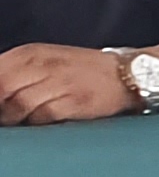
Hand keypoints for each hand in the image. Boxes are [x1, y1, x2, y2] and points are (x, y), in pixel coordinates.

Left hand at [0, 45, 132, 124]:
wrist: (128, 74)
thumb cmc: (81, 71)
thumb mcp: (44, 61)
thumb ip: (13, 74)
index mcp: (30, 53)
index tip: (0, 103)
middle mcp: (43, 64)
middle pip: (1, 89)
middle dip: (0, 107)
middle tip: (6, 116)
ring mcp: (60, 82)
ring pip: (16, 106)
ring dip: (14, 119)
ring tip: (22, 121)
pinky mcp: (74, 101)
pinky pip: (41, 117)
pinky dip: (36, 123)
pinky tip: (41, 123)